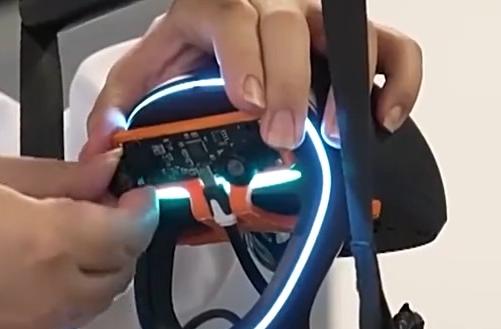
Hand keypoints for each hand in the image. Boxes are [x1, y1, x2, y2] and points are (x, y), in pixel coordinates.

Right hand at [0, 152, 158, 328]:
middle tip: (101, 206)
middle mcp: (59, 289)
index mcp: (54, 240)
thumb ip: (55, 176)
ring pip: (100, 299)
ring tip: (71, 235)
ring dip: (102, 268)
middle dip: (123, 237)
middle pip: (122, 268)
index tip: (134, 188)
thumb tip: (105, 171)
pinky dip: (75, 292)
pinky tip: (45, 267)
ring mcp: (42, 324)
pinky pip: (70, 318)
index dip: (142, 208)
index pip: (131, 230)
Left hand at [82, 0, 424, 154]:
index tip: (247, 101)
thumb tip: (103, 143)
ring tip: (335, 134)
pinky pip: (394, 51)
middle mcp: (272, 9)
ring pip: (348, 36)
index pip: (231, 18)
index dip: (244, 58)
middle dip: (289, 84)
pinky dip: (397, 83)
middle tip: (283, 133)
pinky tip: (383, 120)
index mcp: (216, 9)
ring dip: (349, 86)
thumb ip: (120, 104)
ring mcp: (316, 25)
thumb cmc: (191, 56)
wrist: (221, 43)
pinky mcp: (353, 45)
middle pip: (290, 29)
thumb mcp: (147, 72)